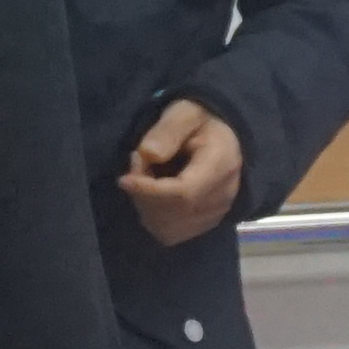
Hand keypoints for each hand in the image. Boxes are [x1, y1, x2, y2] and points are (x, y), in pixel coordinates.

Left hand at [120, 99, 245, 246]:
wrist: (224, 137)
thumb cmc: (200, 121)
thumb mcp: (183, 113)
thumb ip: (167, 131)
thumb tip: (148, 154)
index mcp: (221, 163)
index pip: (184, 194)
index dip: (148, 191)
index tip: (124, 179)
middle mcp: (224, 195)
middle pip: (174, 215)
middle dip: (143, 196)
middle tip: (136, 166)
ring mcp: (217, 214)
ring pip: (169, 229)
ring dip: (146, 208)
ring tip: (145, 179)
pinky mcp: (206, 224)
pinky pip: (171, 234)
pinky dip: (154, 219)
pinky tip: (152, 196)